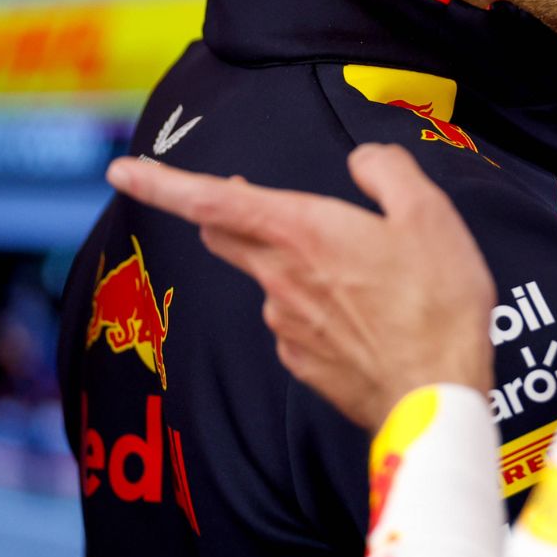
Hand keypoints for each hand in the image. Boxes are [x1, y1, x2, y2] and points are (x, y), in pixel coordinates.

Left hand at [106, 144, 496, 429]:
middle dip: (226, 210)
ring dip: (295, 265)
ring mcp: (285, 325)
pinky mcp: (301, 361)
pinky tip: (361, 316)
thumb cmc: (435, 303)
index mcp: (302, 231)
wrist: (435, 395)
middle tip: (247, 196)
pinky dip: (318, 309)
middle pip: (227, 234)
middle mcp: (280, 277)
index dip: (161, 182)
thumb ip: (386, 171)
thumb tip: (363, 160)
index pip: (212, 200)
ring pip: (271, 278)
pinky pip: (295, 321)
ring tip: (362, 271)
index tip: (121, 170)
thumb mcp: (429, 214)